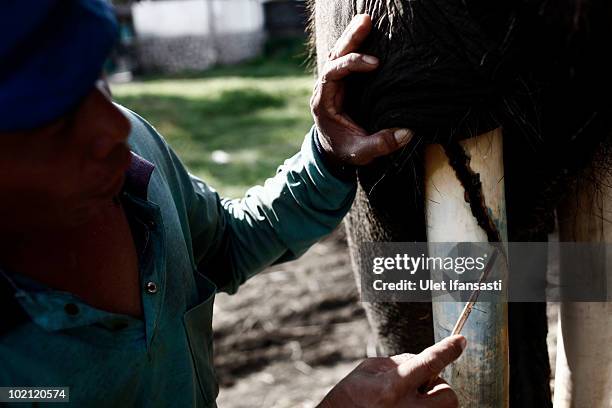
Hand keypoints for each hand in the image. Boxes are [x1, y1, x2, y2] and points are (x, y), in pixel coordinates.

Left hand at [310, 14, 412, 165]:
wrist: (334, 152)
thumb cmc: (346, 151)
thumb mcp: (361, 153)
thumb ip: (381, 144)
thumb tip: (407, 133)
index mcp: (324, 103)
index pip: (331, 74)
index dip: (351, 64)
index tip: (375, 64)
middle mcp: (325, 89)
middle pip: (333, 57)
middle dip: (350, 40)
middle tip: (366, 22)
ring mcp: (333, 84)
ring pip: (338, 54)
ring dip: (352, 37)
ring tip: (366, 19)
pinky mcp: (343, 83)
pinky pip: (346, 59)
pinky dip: (355, 46)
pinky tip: (368, 33)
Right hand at [317, 335, 466, 407]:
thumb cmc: (349, 397)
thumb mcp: (367, 371)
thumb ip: (399, 363)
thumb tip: (424, 360)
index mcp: (391, 387)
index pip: (428, 363)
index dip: (447, 350)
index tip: (460, 341)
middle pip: (447, 395)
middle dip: (439, 387)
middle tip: (420, 387)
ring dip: (433, 401)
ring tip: (410, 401)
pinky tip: (407, 407)